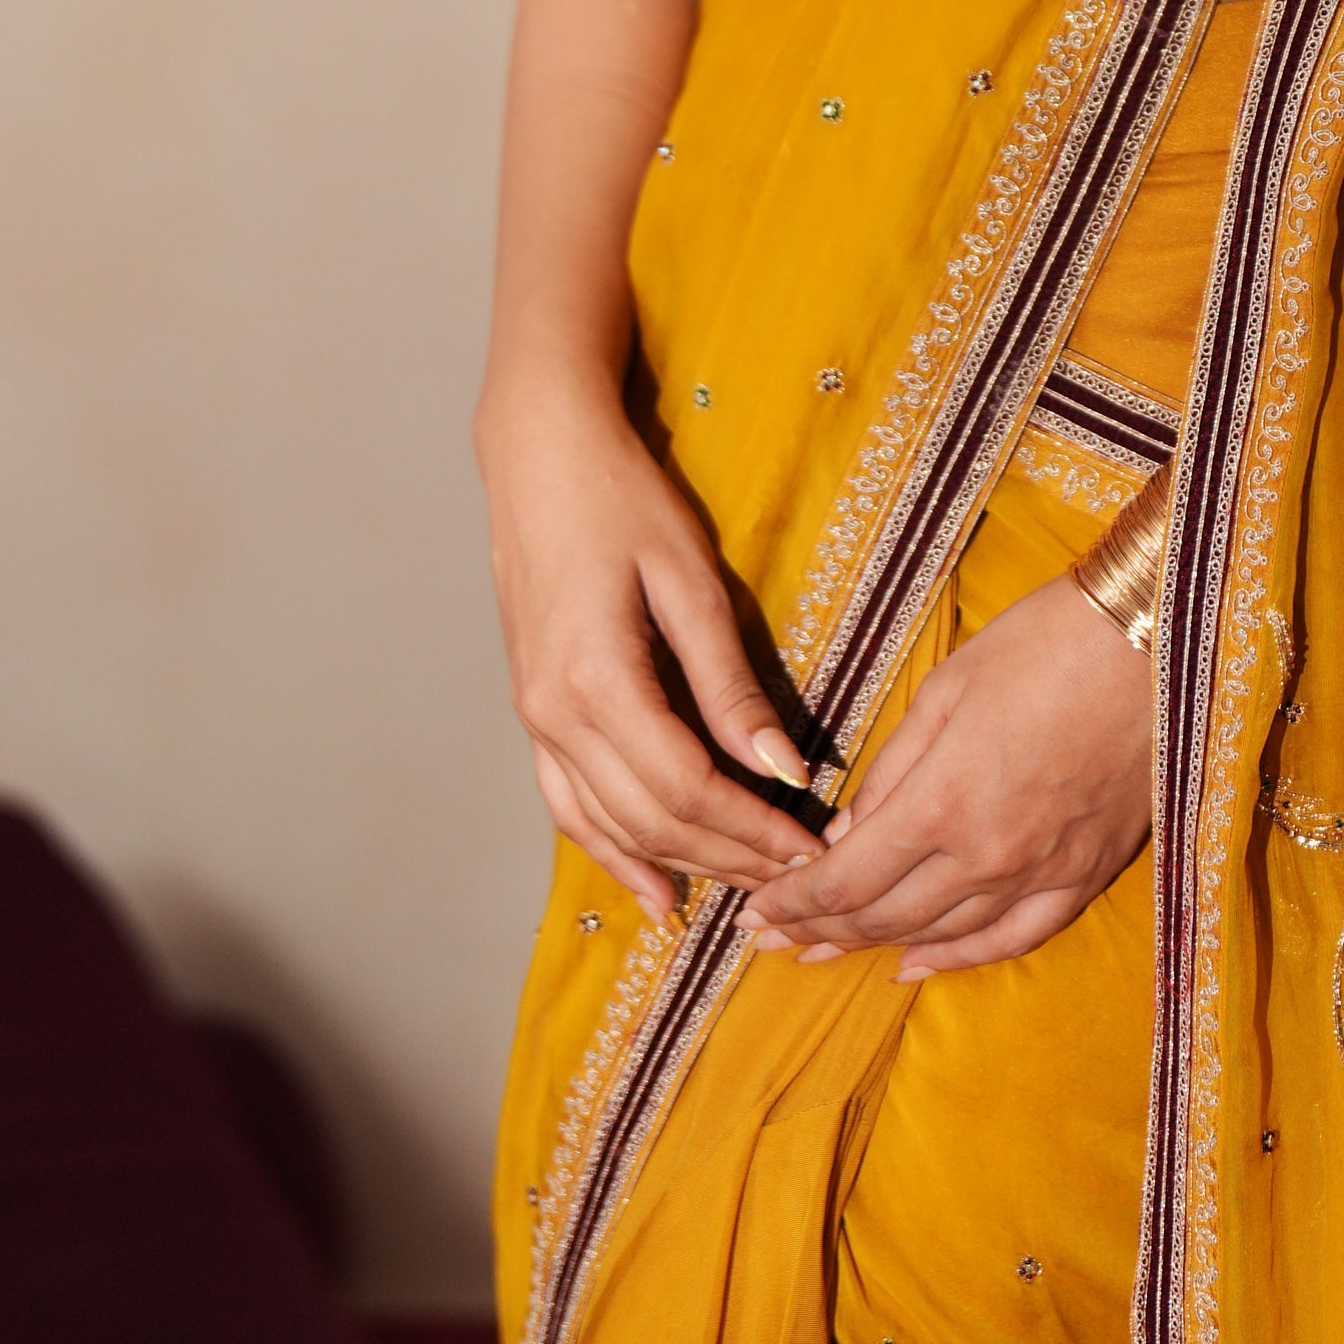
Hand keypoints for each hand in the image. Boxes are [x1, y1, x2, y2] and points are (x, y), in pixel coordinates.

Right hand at [479, 374, 808, 919]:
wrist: (538, 456)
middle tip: (796, 875)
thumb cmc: (620, 500)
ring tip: (744, 885)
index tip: (812, 846)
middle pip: (652, 819)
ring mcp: (534, 719)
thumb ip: (729, 682)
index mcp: (597, 682)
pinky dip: (610, 851)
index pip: (688, 788)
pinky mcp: (531, 711)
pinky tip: (651, 887)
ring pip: (609, 825)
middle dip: (729, 855)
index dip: (753, 828)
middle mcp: (555, 716)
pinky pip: (567, 805)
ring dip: (680, 862)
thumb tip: (783, 767)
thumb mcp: (687, 579)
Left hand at [736, 570, 1151, 978]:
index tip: (755, 911)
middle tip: (771, 941)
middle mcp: (986, 857)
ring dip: (874, 948)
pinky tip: (920, 964)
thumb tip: (844, 835)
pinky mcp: (1084, 875)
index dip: (794, 901)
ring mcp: (1039, 874)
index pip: (846, 880)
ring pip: (939, 935)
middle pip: (883, 916)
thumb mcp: (945, 689)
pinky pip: (1011, 938)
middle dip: (818, 930)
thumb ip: (889, 771)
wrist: (1155, 640)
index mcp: (941, 804)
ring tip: (824, 955)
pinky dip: (959, 958)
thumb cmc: (1042, 644)